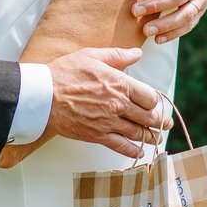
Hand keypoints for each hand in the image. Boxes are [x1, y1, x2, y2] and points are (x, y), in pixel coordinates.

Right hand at [44, 47, 160, 158]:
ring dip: (151, 136)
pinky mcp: (97, 135)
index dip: (154, 101)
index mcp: (120, 83)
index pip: (150, 96)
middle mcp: (119, 104)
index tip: (152, 103)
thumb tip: (138, 53)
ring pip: (138, 133)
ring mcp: (109, 122)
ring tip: (156, 137)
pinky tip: (139, 152)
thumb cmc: (65, 73)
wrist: (43, 96)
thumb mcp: (92, 56)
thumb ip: (118, 56)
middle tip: (163, 123)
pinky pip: (122, 146)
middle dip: (158, 121)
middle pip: (149, 117)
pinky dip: (133, 151)